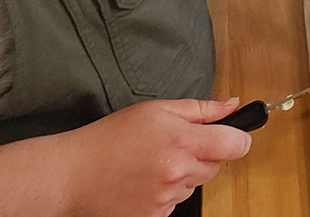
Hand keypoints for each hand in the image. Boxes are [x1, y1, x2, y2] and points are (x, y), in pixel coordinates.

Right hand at [57, 97, 251, 216]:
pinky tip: (143, 182)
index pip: (236, 145)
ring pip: (194, 185)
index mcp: (183, 141)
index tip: (230, 135)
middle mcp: (178, 172)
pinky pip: (175, 204)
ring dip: (182, 175)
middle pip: (216, 166)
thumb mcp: (156, 110)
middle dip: (202, 155)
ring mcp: (166, 198)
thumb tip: (233, 106)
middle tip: (172, 146)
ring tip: (150, 164)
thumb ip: (201, 109)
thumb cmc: (110, 138)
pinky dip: (166, 194)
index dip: (238, 138)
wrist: (71, 174)